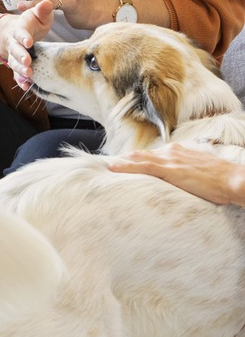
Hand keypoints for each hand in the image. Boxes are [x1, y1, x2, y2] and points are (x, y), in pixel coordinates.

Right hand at [0, 0, 55, 90]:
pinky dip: (19, 80)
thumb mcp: (37, 14)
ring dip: (20, 69)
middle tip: (27, 62)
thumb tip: (47, 2)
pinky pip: (16, 73)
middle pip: (15, 50)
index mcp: (20, 29)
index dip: (23, 37)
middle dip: (20, 56)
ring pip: (14, 63)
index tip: (28, 42)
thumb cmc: (31, 22)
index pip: (20, 33)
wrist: (15, 31)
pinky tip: (25, 86)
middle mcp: (14, 42)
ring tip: (28, 75)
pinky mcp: (17, 64)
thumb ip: (42, 10)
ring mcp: (14, 54)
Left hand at [109, 142, 244, 205]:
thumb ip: (184, 175)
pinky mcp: (169, 169)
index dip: (134, 160)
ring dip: (120, 163)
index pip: (150, 156)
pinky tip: (113, 168)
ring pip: (138, 159)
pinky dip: (126, 166)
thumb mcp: (199, 174)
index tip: (120, 165)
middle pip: (140, 155)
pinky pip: (142, 166)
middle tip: (107, 167)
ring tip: (104, 168)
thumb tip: (177, 184)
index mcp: (178, 152)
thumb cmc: (220, 181)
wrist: (232, 180)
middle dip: (123, 161)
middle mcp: (171, 152)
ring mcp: (169, 159)